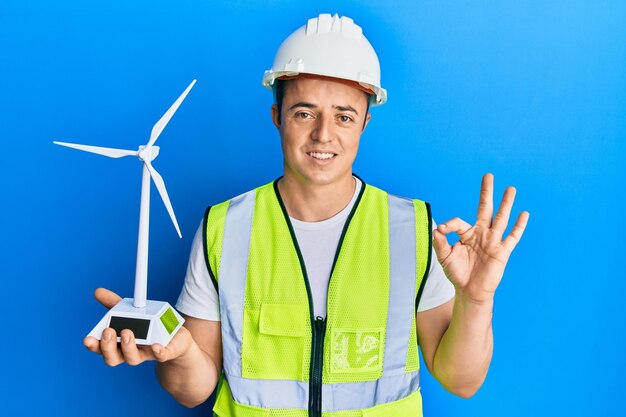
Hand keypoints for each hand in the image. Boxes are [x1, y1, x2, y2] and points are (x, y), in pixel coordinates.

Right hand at [83, 288, 192, 366]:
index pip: (102, 348)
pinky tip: (156, 346)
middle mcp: (130, 353)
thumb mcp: (131, 313)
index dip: (94, 345)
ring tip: (127, 332)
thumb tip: (97, 291)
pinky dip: (158, 352)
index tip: (87, 339)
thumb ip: (114, 303)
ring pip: (133, 359)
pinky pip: (160, 355)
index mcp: (119, 344)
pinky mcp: (165, 352)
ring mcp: (147, 354)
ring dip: (128, 347)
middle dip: (108, 347)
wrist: (176, 339)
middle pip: (114, 357)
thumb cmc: (149, 327)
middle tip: (108, 332)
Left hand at [433, 174, 528, 302]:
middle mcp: (481, 234)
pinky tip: (524, 214)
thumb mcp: (445, 257)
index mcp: (467, 234)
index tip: (443, 230)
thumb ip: (441, 242)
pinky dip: (519, 226)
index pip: (459, 221)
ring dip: (506, 203)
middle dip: (486, 193)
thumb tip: (438, 228)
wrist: (470, 291)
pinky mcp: (502, 252)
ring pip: (500, 218)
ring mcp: (493, 241)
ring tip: (511, 188)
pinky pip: (512, 237)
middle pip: (485, 209)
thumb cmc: (457, 273)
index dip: (450, 224)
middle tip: (488, 175)